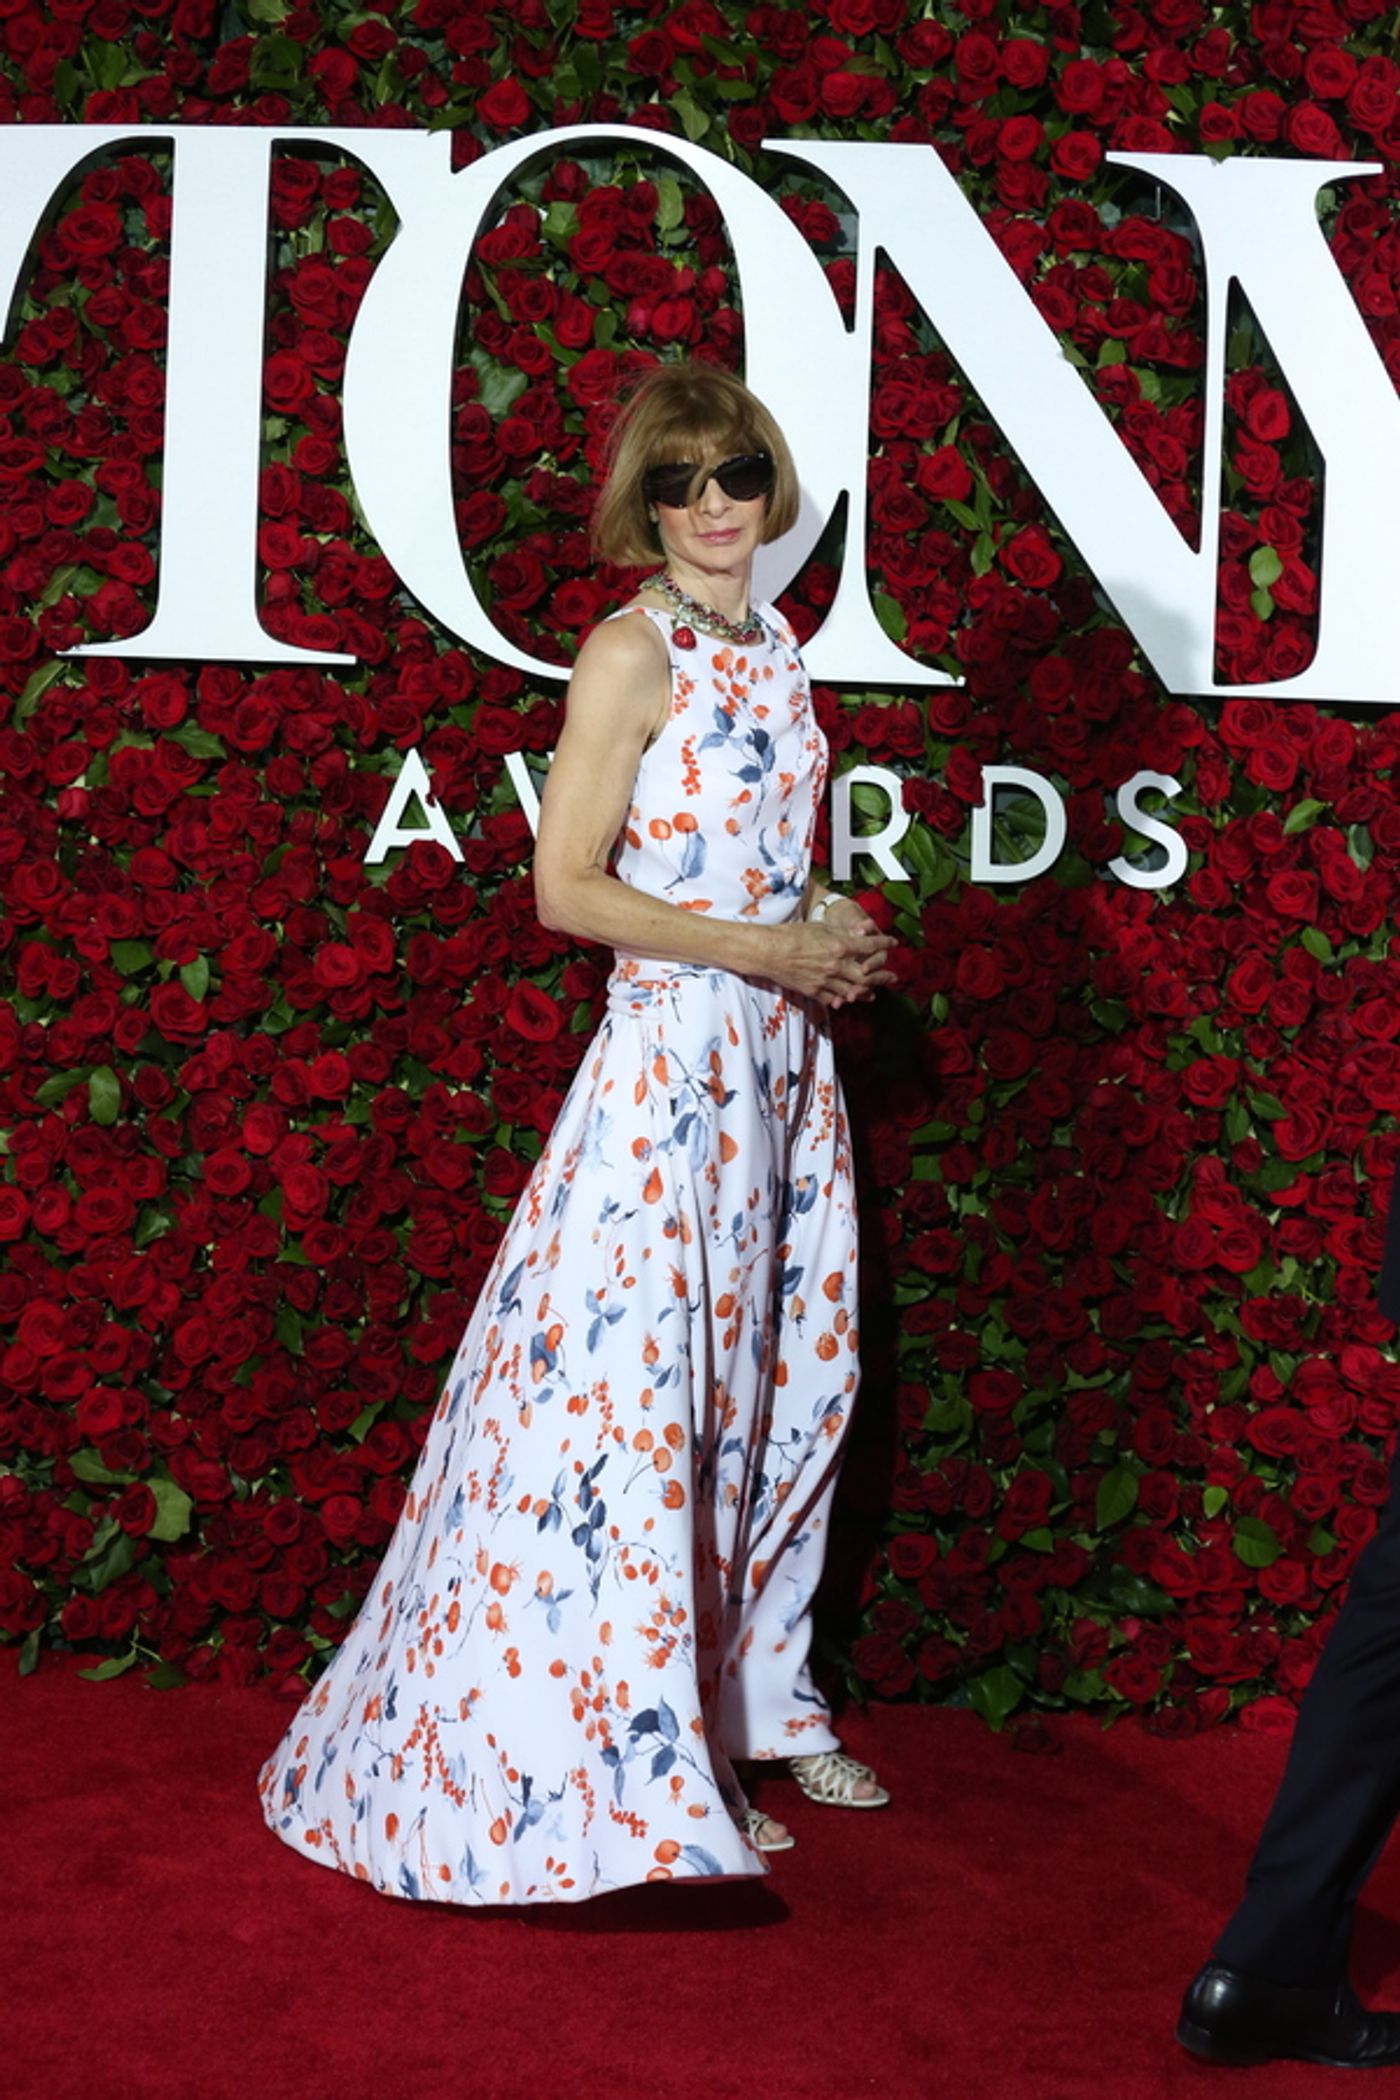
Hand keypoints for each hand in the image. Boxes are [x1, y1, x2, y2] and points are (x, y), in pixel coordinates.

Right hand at [763, 906, 897, 1008]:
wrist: (768, 952)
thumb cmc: (791, 935)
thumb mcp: (821, 927)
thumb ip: (845, 931)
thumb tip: (866, 930)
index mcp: (839, 946)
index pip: (870, 946)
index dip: (884, 944)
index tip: (892, 943)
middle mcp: (835, 965)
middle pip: (867, 975)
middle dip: (882, 977)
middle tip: (892, 977)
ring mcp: (825, 981)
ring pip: (853, 990)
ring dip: (866, 992)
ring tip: (874, 993)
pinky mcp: (814, 991)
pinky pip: (834, 999)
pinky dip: (843, 1000)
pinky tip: (848, 999)